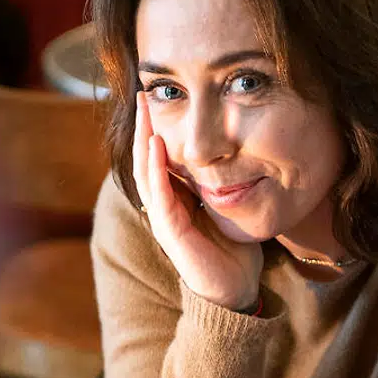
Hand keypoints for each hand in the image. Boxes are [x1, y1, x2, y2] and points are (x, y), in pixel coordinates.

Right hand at [133, 92, 262, 309]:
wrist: (235, 286)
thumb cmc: (232, 246)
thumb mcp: (226, 202)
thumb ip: (219, 179)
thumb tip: (231, 147)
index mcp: (175, 196)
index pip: (158, 156)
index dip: (154, 126)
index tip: (156, 96)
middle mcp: (163, 204)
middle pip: (146, 158)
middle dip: (143, 124)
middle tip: (142, 92)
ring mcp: (163, 217)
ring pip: (146, 171)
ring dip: (143, 139)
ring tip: (144, 110)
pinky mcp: (170, 231)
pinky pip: (159, 193)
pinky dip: (156, 167)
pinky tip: (156, 144)